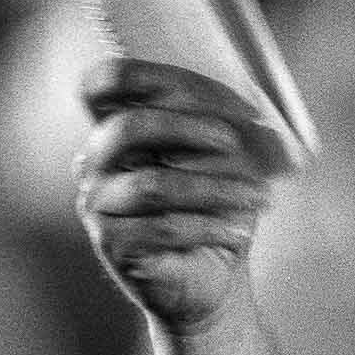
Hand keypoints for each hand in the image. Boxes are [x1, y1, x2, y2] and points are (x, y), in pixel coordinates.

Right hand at [75, 58, 291, 331]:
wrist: (214, 276)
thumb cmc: (217, 208)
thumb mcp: (226, 159)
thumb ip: (221, 124)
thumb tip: (248, 108)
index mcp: (118, 127)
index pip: (105, 83)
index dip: (158, 78)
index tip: (223, 100)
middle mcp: (96, 161)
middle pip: (126, 127)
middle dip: (188, 128)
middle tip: (234, 143)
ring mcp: (97, 203)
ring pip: (153, 185)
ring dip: (216, 188)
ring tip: (258, 198)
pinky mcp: (111, 243)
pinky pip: (161, 228)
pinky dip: (209, 227)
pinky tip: (240, 232)